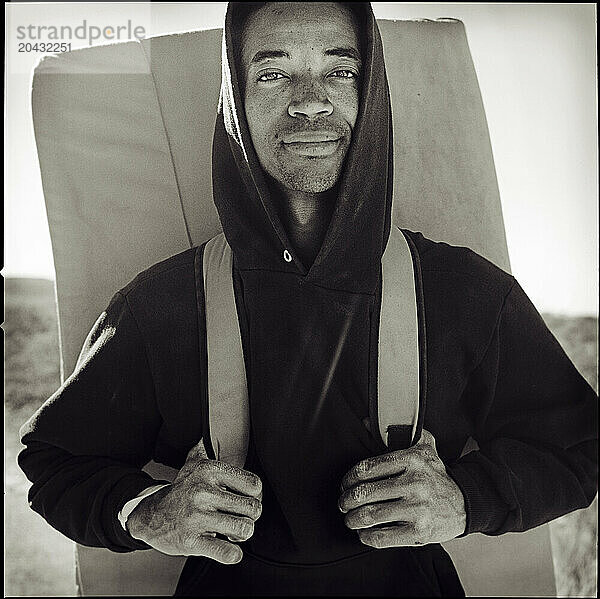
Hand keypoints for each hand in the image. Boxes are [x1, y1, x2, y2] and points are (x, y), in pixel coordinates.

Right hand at [127, 441, 261, 563]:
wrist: (150, 514)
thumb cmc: (182, 489)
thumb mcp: (193, 463)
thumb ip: (206, 447)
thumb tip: (213, 428)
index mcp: (210, 471)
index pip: (254, 484)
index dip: (255, 495)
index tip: (246, 499)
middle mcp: (204, 491)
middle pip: (253, 508)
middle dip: (250, 517)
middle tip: (239, 517)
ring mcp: (197, 517)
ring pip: (243, 529)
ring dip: (241, 534)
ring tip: (232, 532)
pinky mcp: (191, 542)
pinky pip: (226, 552)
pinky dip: (233, 553)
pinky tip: (229, 549)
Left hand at [338, 429, 465, 547]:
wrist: (466, 503)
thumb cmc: (437, 475)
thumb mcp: (423, 445)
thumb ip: (397, 432)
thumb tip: (366, 422)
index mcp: (412, 460)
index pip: (367, 467)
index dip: (349, 478)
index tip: (346, 484)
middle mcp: (415, 483)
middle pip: (365, 493)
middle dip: (346, 500)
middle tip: (343, 502)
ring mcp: (417, 509)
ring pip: (370, 515)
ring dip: (352, 519)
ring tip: (349, 518)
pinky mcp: (419, 532)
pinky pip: (382, 537)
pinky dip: (366, 536)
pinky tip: (364, 532)